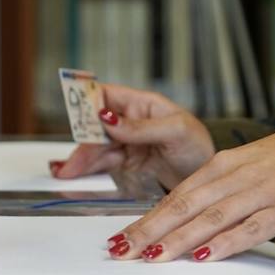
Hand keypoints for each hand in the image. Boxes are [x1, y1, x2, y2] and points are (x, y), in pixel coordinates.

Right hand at [50, 84, 213, 189]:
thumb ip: (140, 127)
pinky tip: (75, 173)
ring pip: (96, 147)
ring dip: (81, 158)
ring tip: (67, 173)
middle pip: (96, 125)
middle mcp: (131, 121)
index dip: (88, 101)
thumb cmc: (198, 147)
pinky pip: (103, 163)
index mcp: (142, 104)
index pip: (106, 95)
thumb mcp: (176, 131)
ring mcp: (127, 142)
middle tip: (70, 158)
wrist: (208, 179)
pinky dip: (89, 168)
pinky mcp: (127, 162)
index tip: (76, 113)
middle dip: (82, 139)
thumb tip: (107, 118)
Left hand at [107, 128, 274, 263]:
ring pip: (212, 217)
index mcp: (219, 166)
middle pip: (185, 206)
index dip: (145, 219)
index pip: (174, 196)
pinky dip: (226, 242)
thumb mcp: (237, 171)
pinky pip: (250, 228)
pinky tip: (204, 256)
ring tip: (154, 256)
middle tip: (123, 251)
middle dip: (151, 230)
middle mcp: (234, 177)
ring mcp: (259, 193)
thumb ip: (206, 194)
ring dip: (180, 239)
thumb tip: (169, 224)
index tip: (119, 239)